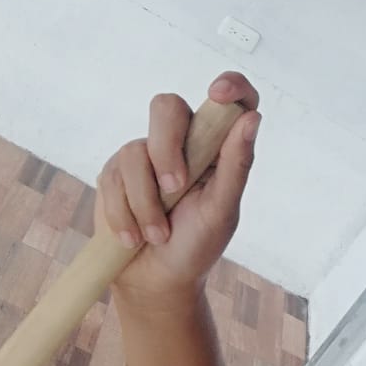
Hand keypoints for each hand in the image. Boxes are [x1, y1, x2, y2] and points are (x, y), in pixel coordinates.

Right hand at [94, 71, 260, 305]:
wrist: (155, 280)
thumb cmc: (197, 245)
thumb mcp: (223, 211)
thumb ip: (236, 165)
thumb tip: (252, 118)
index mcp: (216, 148)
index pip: (230, 100)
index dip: (230, 85)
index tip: (219, 92)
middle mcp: (182, 143)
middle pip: (166, 106)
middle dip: (166, 148)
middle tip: (176, 188)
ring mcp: (145, 155)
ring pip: (135, 152)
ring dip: (147, 203)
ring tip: (157, 236)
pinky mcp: (115, 173)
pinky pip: (113, 178)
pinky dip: (125, 214)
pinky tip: (134, 238)